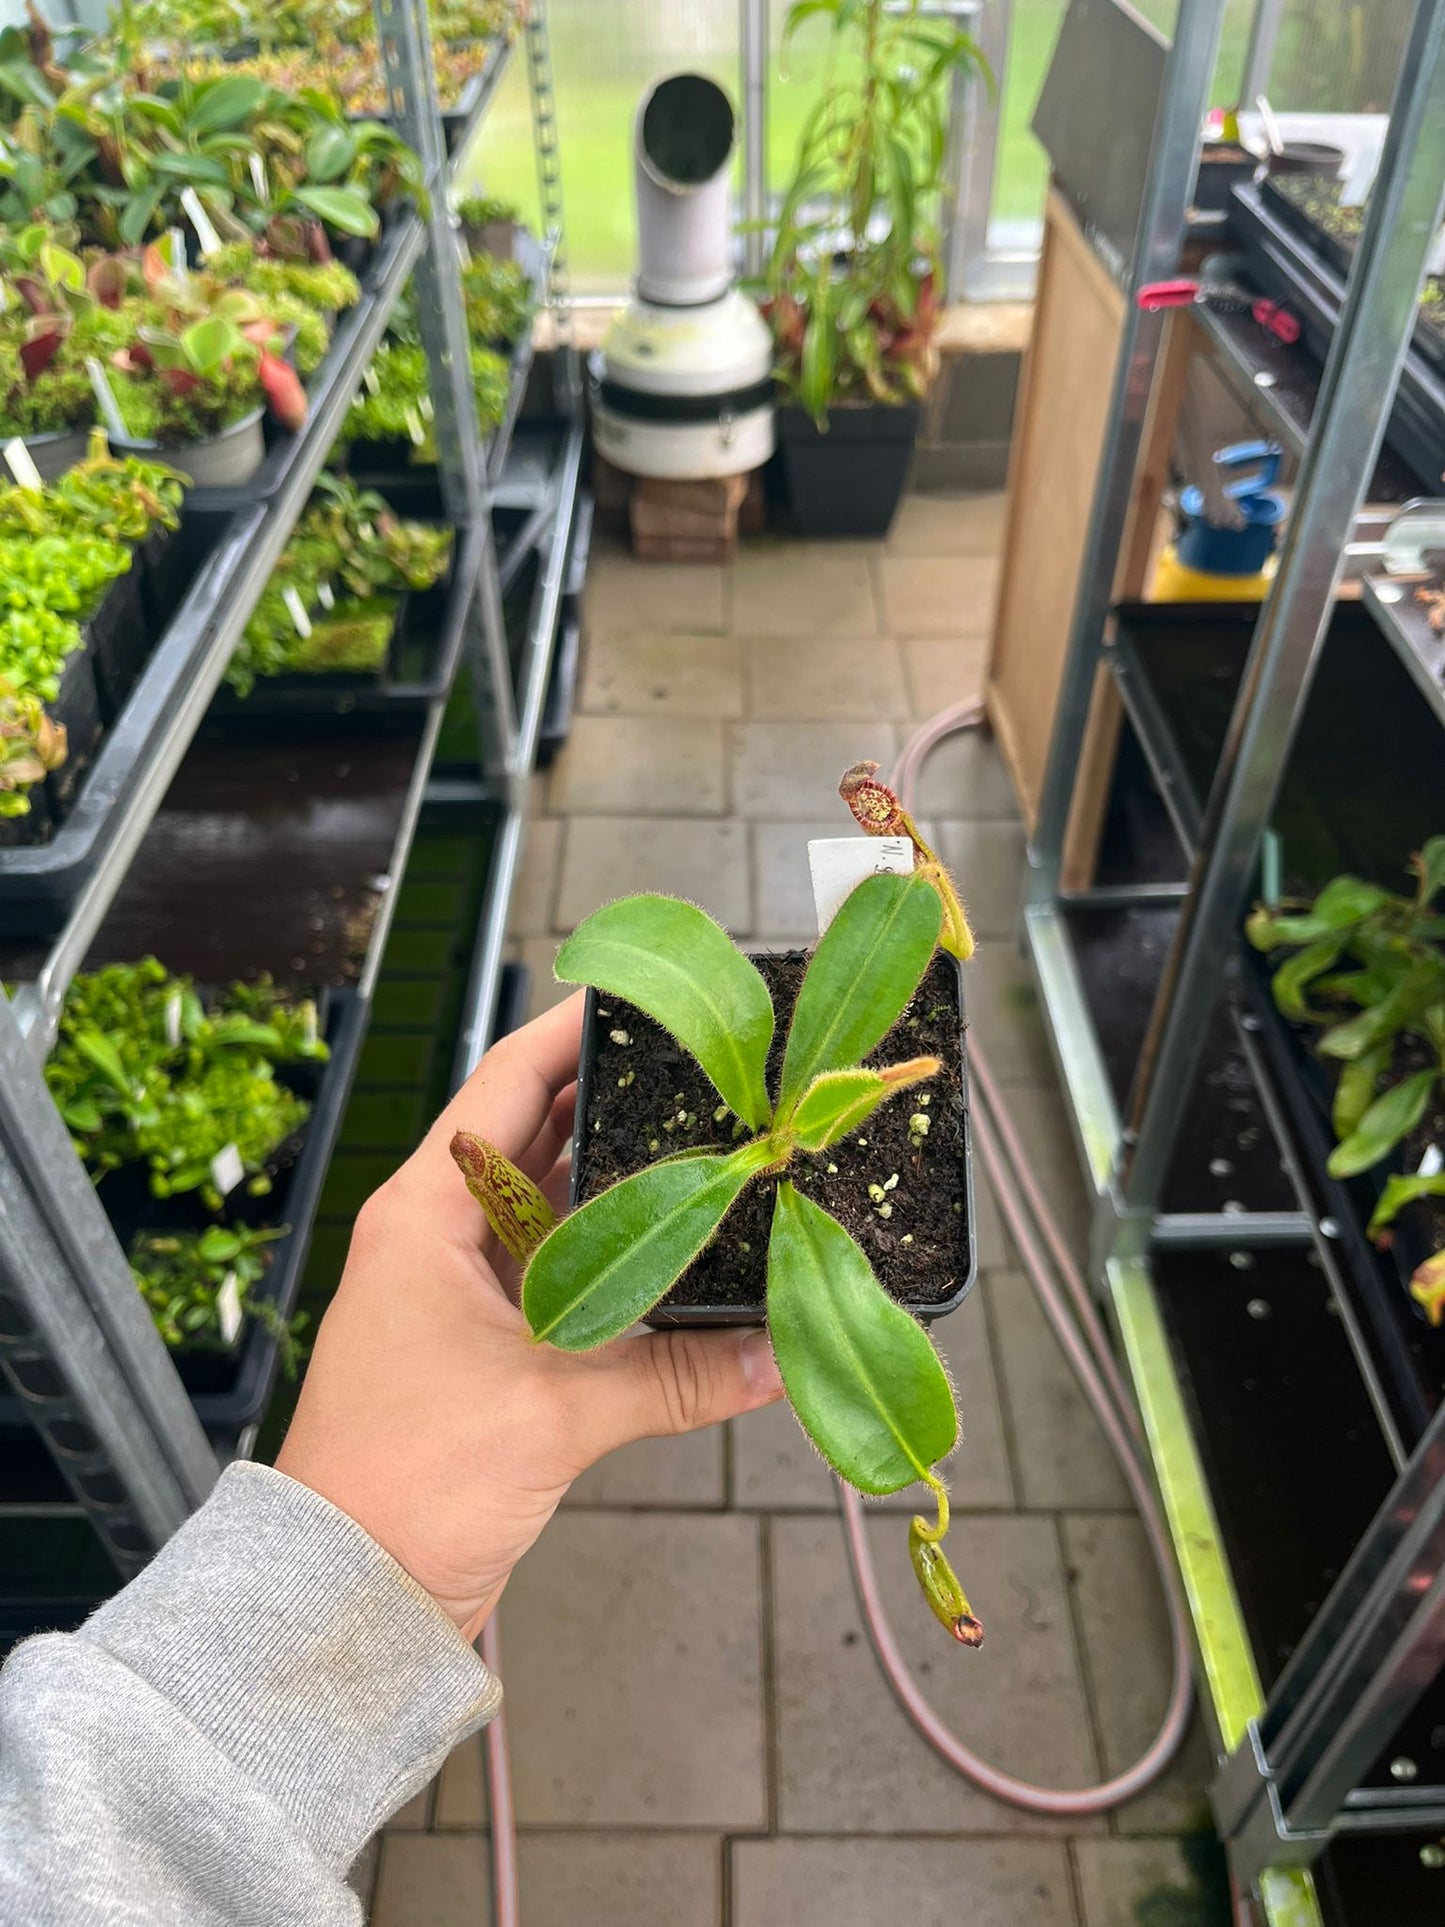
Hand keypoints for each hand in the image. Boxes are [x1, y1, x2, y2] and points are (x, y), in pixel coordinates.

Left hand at [276, 994, 784, 1641]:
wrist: (350, 1596)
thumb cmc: (407, 1484)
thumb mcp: (553, 1413)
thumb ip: (672, 1372)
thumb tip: (775, 1353)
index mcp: (425, 1214)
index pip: (507, 1084)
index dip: (574, 1031)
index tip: (646, 997)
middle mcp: (438, 1235)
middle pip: (537, 1137)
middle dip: (619, 1104)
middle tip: (705, 1074)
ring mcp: (460, 1291)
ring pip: (554, 1209)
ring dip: (622, 1185)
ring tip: (708, 1147)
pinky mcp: (486, 1346)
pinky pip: (561, 1276)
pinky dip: (616, 1263)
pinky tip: (678, 1257)